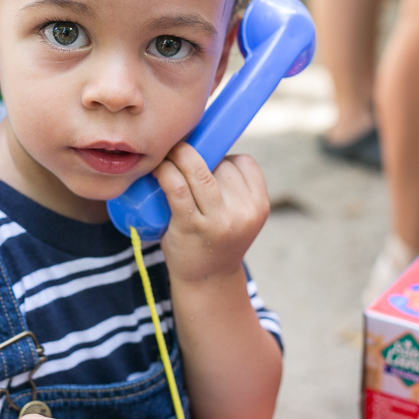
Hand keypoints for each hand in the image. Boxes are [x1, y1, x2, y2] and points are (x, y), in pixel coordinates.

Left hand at [153, 143, 268, 284]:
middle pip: (220, 164)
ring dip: (179, 157)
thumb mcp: (239, 214)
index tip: (208, 164)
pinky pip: (177, 187)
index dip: (224, 157)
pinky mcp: (191, 226)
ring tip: (168, 156)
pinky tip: (158, 168)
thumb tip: (207, 138)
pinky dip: (165, 172)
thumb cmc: (216, 238)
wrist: (206, 281)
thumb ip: (233, 187)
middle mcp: (244, 212)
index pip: (244, 163)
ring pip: (198, 170)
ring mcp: (219, 220)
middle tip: (181, 159)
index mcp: (260, 205)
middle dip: (199, 158)